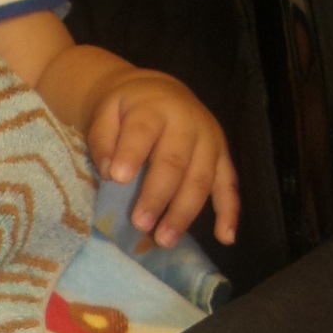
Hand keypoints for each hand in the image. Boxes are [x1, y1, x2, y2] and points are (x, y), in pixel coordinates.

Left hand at [84, 69, 238, 247]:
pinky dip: (229, 212)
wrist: (159, 93)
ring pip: (201, 179)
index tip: (118, 179)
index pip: (143, 131)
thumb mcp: (106, 114)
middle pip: (175, 162)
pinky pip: (229, 186)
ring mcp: (210, 142)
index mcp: (156, 109)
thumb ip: (103, 139)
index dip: (131, 154)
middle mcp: (188, 124)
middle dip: (158, 195)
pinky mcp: (222, 158)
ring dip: (184, 212)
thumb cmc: (127, 111)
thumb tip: (109, 171)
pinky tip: (225, 237)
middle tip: (140, 224)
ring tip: (164, 240)